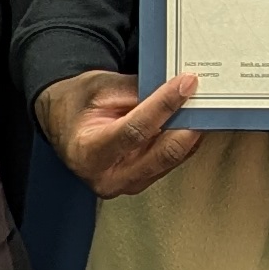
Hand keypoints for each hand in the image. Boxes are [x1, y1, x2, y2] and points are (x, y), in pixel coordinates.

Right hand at [37, 67, 204, 198]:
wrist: (65, 126)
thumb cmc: (78, 105)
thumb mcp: (99, 87)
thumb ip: (136, 90)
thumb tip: (175, 86)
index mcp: (89, 152)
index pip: (136, 130)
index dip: (164, 105)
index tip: (186, 84)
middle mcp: (108, 178)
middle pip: (162, 153)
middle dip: (186, 123)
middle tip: (202, 96)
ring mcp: (126, 185)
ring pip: (171, 159)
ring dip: (190, 132)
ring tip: (200, 105)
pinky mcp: (140, 184)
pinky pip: (171, 163)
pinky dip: (184, 142)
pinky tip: (190, 121)